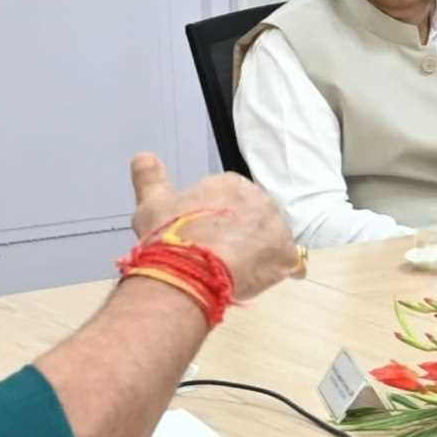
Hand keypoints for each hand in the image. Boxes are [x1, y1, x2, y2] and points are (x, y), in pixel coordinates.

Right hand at [129, 153, 301, 304]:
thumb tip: (143, 157)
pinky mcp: (286, 256)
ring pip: (272, 240)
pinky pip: (292, 264)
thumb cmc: (170, 236)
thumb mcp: (152, 202)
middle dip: (241, 235)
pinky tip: (261, 278)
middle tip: (219, 254)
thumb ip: (150, 177)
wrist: (187, 268)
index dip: (218, 220)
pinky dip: (280, 271)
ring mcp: (276, 227)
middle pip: (255, 219)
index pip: (232, 200)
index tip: (205, 234)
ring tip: (234, 269)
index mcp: (231, 185)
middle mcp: (259, 200)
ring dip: (259, 252)